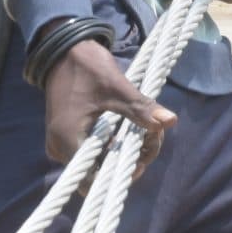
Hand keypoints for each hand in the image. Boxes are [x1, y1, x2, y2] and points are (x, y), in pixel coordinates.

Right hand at [41, 38, 174, 175]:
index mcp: (68, 140)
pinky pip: (97, 150)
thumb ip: (141, 109)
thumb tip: (169, 121)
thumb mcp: (118, 88)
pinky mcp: (71, 136)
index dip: (120, 175)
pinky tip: (137, 128)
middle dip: (132, 158)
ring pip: (101, 161)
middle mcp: (61, 148)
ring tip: (150, 130)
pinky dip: (118, 143)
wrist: (65, 52)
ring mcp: (65, 143)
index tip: (143, 157)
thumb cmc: (88, 68)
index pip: (92, 181)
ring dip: (128, 149)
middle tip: (154, 136)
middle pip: (101, 171)